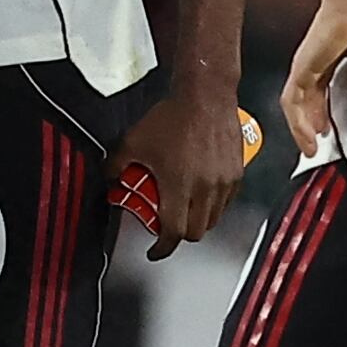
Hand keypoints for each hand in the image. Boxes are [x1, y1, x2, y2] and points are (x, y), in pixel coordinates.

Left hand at [112, 94, 242, 257]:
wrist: (205, 95)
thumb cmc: (171, 117)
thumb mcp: (133, 141)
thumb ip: (117, 165)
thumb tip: (110, 179)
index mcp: (178, 186)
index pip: (173, 232)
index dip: (162, 248)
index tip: (155, 250)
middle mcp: (205, 188)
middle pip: (195, 232)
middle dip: (179, 235)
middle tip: (167, 225)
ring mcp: (224, 182)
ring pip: (213, 219)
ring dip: (198, 220)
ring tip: (184, 207)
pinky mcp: (237, 173)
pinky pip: (226, 202)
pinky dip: (213, 205)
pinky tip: (201, 192)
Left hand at [281, 0, 346, 145]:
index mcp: (328, 64)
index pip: (319, 95)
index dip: (321, 114)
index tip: (328, 132)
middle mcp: (312, 68)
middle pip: (304, 104)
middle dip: (309, 127)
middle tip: (315, 148)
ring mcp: (304, 69)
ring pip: (294, 107)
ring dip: (300, 131)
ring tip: (310, 149)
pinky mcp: (301, 70)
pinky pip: (292, 102)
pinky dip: (297, 122)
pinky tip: (308, 136)